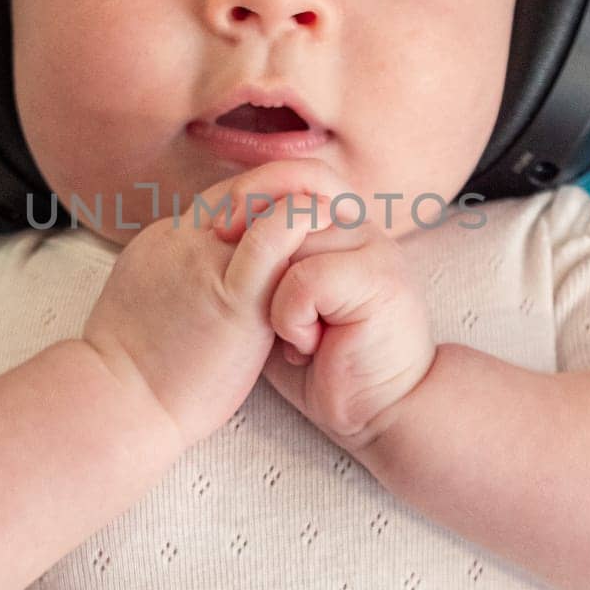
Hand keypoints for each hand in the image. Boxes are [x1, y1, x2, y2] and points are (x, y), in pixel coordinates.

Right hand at [80, 163, 351, 453]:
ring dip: (305, 207)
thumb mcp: (153, 306)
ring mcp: (206, 258)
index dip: (263, 209)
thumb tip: (213, 285)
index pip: (224, 202)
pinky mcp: (233, 292)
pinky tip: (327, 248)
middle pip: (246, 190)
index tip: (291, 233)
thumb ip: (184, 281)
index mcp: (165, 241)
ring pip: (265, 198)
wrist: (119, 405)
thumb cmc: (136, 375)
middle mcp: (184, 238)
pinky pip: (277, 235)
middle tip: (327, 222)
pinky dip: (306, 226)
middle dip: (290, 198)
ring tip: (334, 234)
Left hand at [208, 164, 437, 460]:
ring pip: (289, 242)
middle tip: (255, 310)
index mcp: (337, 222)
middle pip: (283, 206)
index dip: (246, 196)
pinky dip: (292, 318)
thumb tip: (210, 224)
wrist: (375, 412)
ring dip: (273, 297)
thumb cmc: (319, 362)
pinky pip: (306, 278)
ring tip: (290, 336)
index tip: (219, 234)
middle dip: (255, 254)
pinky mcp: (379, 279)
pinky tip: (306, 348)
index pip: (288, 176)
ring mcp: (374, 247)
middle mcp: (359, 224)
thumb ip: (261, 259)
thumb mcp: (278, 301)